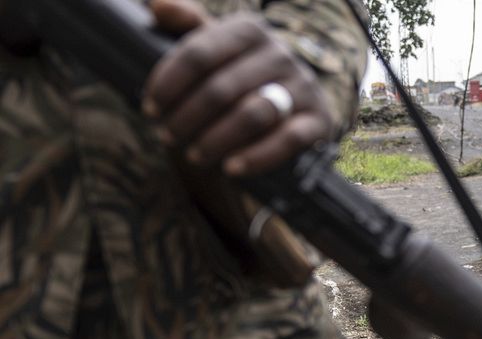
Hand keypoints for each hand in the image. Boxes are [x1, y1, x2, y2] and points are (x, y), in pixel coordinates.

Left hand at [143, 0, 332, 176]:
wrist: (294, 104)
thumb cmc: (241, 76)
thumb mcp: (217, 47)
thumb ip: (188, 25)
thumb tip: (157, 7)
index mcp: (250, 30)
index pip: (199, 53)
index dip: (168, 83)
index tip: (150, 107)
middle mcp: (280, 54)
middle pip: (221, 88)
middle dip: (187, 117)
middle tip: (167, 136)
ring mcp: (302, 87)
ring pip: (253, 114)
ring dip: (216, 139)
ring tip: (194, 156)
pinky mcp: (318, 120)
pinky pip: (288, 140)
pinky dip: (257, 157)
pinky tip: (232, 168)